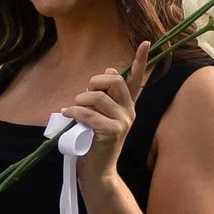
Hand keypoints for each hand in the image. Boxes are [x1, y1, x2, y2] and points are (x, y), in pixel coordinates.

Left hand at [59, 57, 144, 190]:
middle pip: (113, 80)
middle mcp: (129, 111)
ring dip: (79, 101)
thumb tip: (109, 69)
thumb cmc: (92, 142)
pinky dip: (74, 113)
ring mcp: (123, 122)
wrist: (97, 171)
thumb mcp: (97, 115)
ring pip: (97, 97)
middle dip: (93, 82)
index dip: (140, 60)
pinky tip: (67, 116)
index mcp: (127, 106)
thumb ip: (102, 96)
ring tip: (72, 112)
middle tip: (82, 98)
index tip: (145, 43)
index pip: (137, 79)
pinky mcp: (113, 132)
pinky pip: (89, 114)